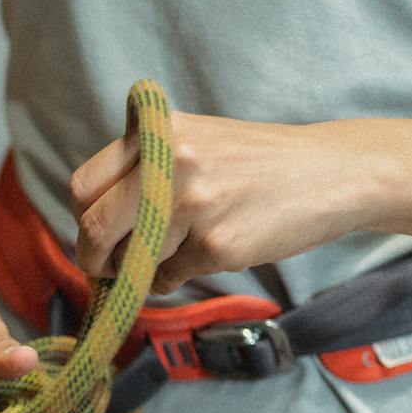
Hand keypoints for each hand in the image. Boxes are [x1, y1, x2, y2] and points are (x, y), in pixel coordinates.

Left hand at [69, 109, 372, 294]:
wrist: (329, 173)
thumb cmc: (255, 161)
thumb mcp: (194, 138)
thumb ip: (143, 163)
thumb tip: (88, 217)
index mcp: (155, 133)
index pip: (83, 185)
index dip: (81, 218)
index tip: (91, 233)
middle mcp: (167, 165)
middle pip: (94, 227)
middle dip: (93, 257)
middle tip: (105, 268)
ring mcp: (191, 205)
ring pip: (131, 258)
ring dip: (142, 268)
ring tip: (175, 251)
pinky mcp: (216, 245)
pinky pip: (168, 278)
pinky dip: (173, 278)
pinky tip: (203, 257)